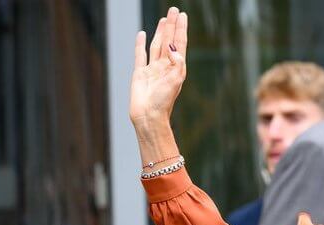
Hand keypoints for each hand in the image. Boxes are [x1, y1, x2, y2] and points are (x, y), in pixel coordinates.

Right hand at [129, 6, 187, 127]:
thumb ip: (177, 63)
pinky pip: (140, 55)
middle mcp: (165, 66)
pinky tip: (143, 35)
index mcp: (176, 68)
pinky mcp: (140, 73)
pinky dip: (141, 44)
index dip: (181, 29)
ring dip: (160, 31)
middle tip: (174, 9)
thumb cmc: (163, 102)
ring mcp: (152, 69)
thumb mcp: (175, 81)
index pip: (179, 43)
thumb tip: (173, 47)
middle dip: (171, 25)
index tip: (183, 16)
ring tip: (164, 19)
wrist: (148, 116)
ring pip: (157, 45)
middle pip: (169, 40)